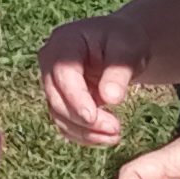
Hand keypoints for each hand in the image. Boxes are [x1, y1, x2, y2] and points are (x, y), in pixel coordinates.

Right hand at [40, 10, 148, 141]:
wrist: (122, 45)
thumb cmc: (125, 41)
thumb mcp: (128, 50)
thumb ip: (118, 73)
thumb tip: (110, 99)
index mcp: (64, 42)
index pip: (63, 74)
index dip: (76, 97)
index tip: (93, 117)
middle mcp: (51, 62)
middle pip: (57, 98)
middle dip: (83, 119)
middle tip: (116, 129)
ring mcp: (53, 82)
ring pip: (59, 115)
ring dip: (85, 132)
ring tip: (115, 136)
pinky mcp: (60, 99)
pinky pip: (65, 123)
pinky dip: (84, 134)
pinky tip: (105, 137)